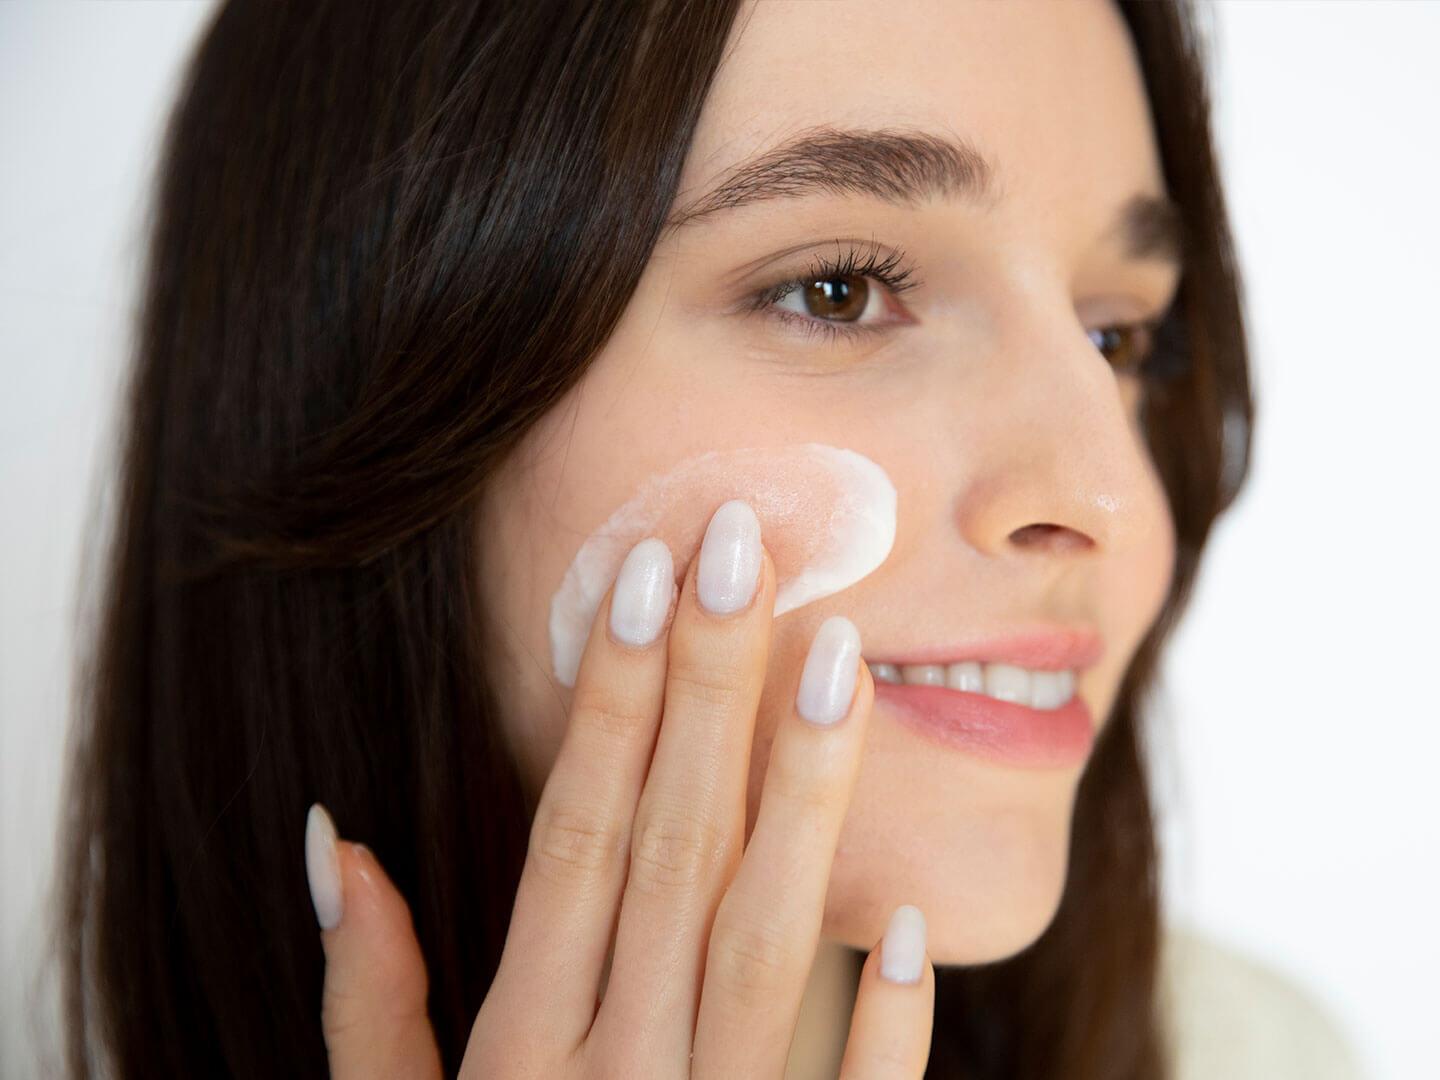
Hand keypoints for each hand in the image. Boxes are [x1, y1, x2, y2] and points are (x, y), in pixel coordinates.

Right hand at [304, 498, 934, 1076]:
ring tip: (847, 658)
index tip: (641, 579)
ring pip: (765, 936)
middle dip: (707, 687)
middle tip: (747, 545)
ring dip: (805, 795)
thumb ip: (369, 1000)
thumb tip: (337, 844)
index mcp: (518, 1050)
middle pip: (670, 846)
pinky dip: (883, 1021)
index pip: (572, 834)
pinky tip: (910, 917)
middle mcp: (613, 1076)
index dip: (606, 702)